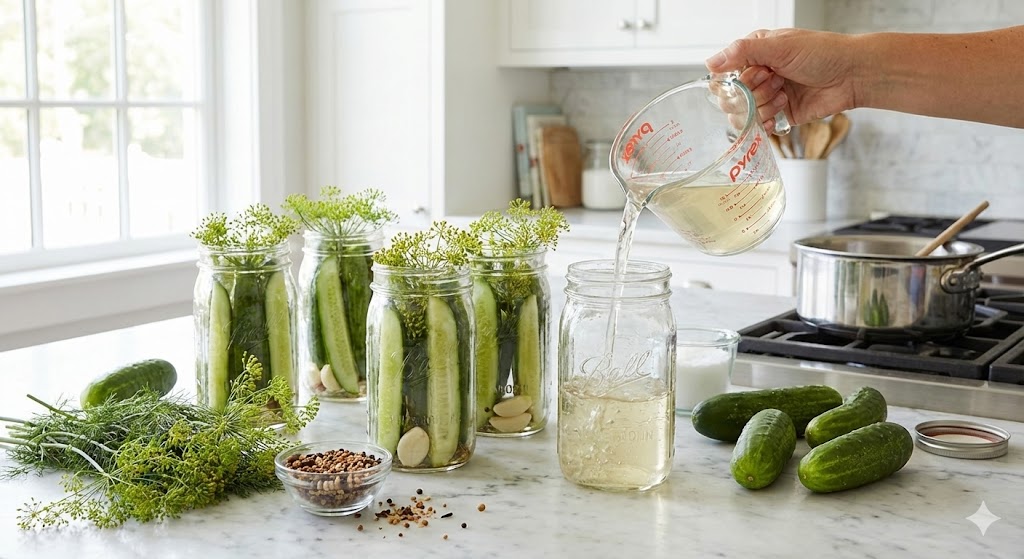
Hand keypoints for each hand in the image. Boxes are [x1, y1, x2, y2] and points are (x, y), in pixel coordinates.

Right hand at [706, 28, 859, 130]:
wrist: (853, 75)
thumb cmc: (823, 53)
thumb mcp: (780, 46)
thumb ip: (742, 52)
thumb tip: (710, 62)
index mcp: (754, 54)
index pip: (723, 74)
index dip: (736, 80)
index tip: (756, 73)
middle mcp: (757, 75)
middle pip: (730, 98)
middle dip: (752, 93)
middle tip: (775, 81)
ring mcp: (767, 96)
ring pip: (743, 115)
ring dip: (762, 106)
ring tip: (783, 94)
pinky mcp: (778, 115)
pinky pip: (758, 127)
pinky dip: (766, 123)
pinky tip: (783, 108)